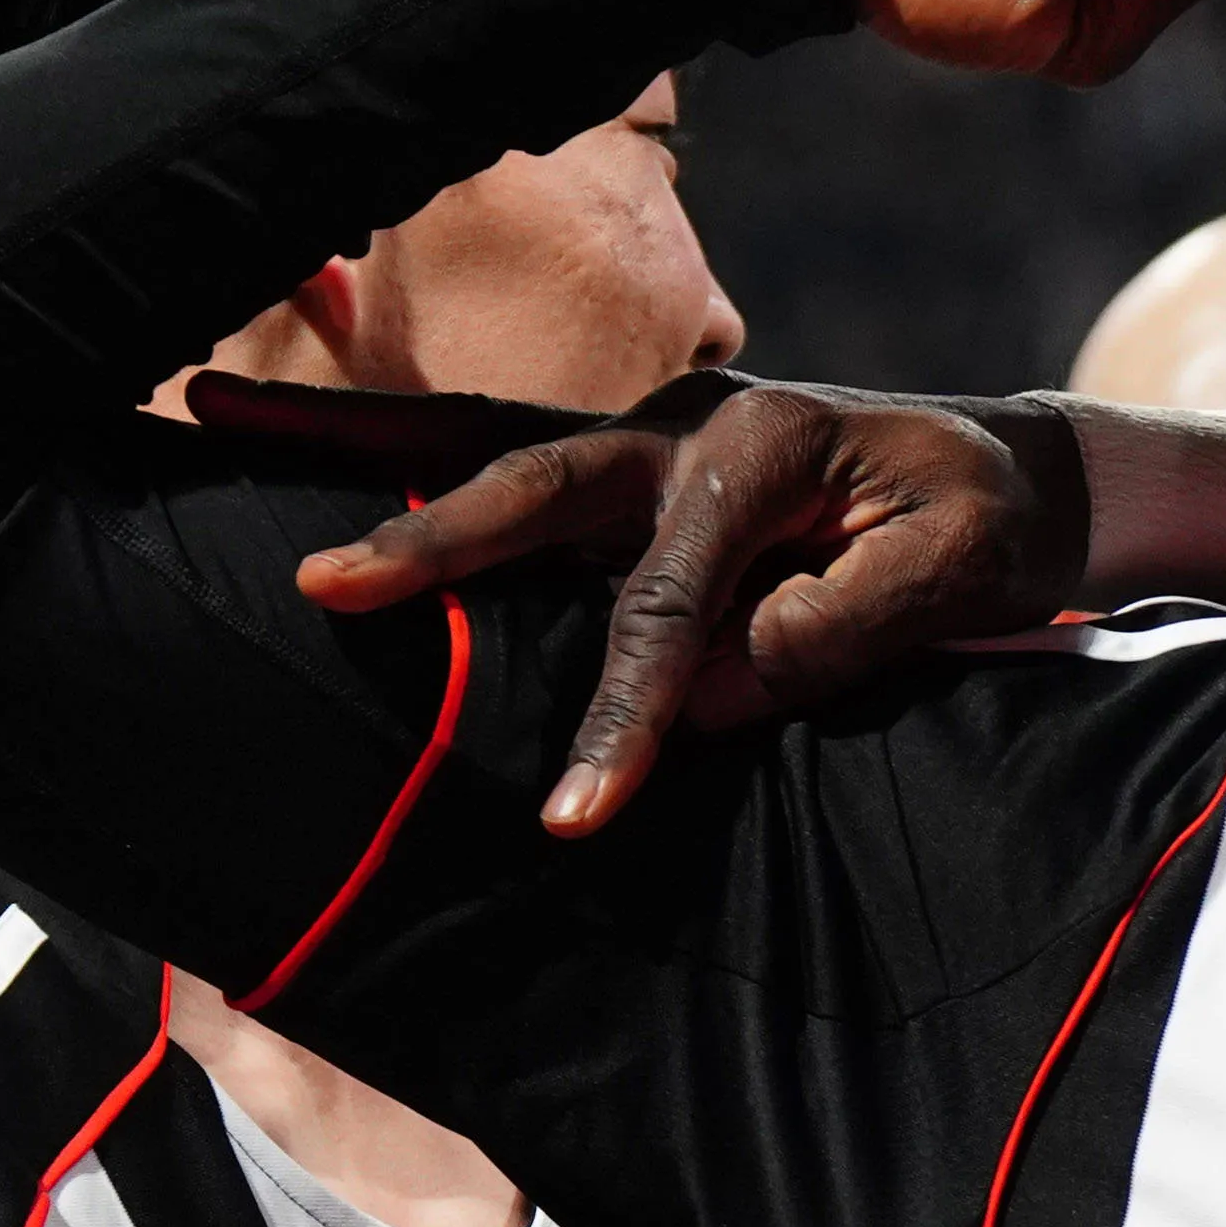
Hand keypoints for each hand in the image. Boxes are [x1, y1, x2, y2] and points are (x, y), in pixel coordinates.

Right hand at [215, 372, 1079, 835]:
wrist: (1012, 473)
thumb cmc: (984, 525)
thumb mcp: (955, 571)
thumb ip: (844, 623)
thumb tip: (716, 688)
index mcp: (759, 449)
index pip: (666, 602)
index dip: (621, 712)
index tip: (576, 816)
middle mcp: (680, 428)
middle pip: (529, 480)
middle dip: (425, 537)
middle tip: (317, 583)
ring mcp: (644, 437)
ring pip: (488, 444)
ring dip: (357, 443)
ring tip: (213, 410)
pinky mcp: (629, 466)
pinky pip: (507, 467)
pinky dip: (408, 465)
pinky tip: (304, 463)